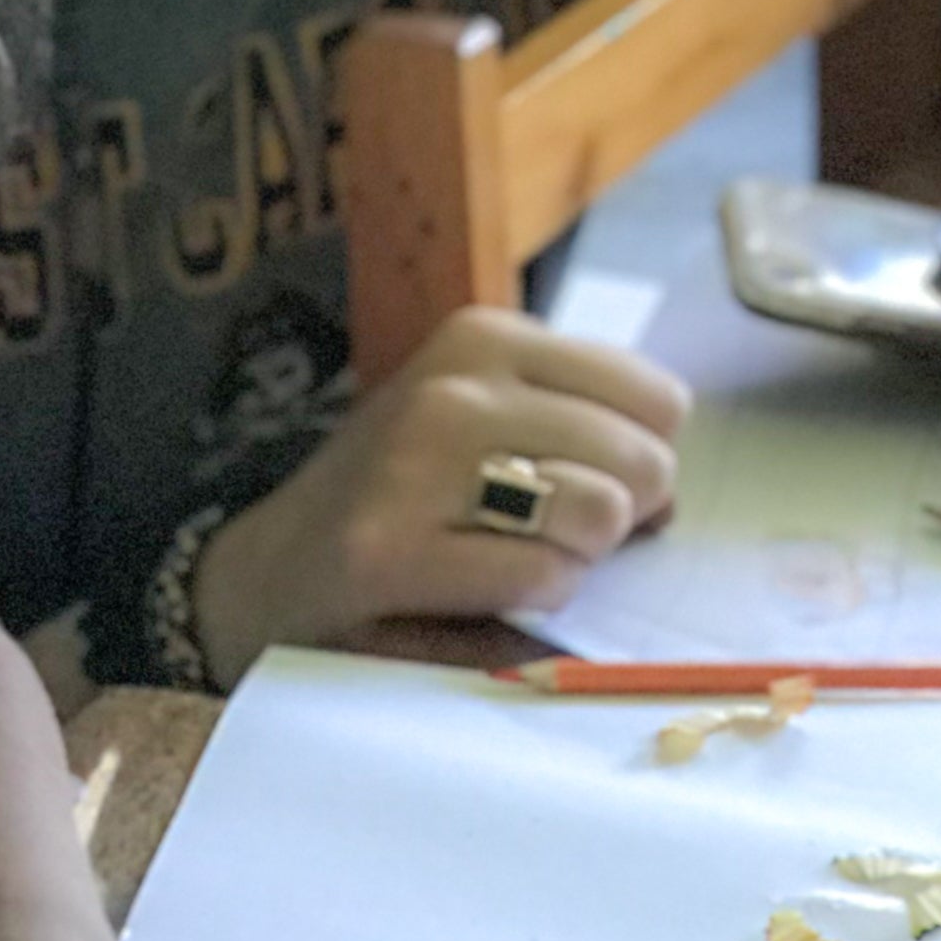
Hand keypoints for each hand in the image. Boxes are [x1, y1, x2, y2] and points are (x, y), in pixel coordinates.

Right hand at [192, 307, 687, 678]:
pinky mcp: (390, 550)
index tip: (583, 484)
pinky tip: (478, 592)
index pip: (657, 399)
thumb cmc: (398, 500)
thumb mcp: (484, 424)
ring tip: (507, 557)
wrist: (268, 574)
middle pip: (643, 458)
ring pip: (601, 513)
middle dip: (620, 517)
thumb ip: (582, 430)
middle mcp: (453, 386)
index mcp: (485, 337)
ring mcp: (416, 464)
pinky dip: (534, 602)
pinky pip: (545, 578)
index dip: (642, 459)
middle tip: (546, 535)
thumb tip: (673, 489)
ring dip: (575, 559)